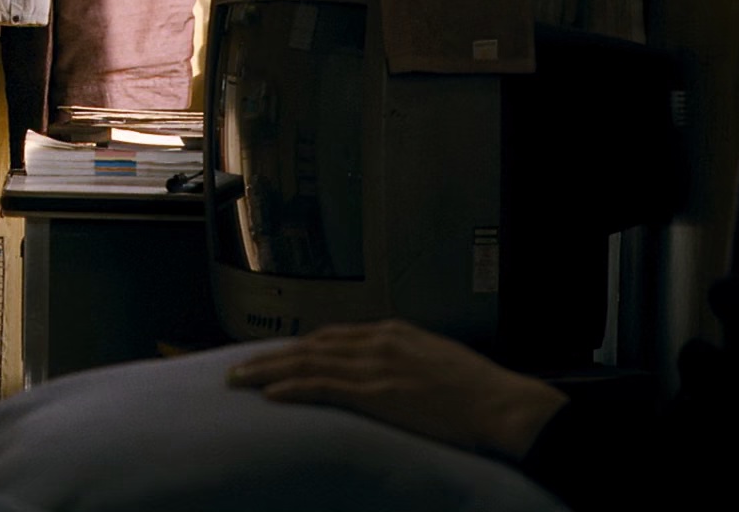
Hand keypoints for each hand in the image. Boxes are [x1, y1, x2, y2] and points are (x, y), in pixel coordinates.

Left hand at [225, 320, 567, 459]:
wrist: (502, 405)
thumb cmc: (478, 392)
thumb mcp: (437, 360)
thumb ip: (407, 360)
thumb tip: (390, 371)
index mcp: (393, 333)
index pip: (332, 335)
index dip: (297, 347)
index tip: (273, 356)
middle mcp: (379, 342)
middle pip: (310, 346)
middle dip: (270, 357)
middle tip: (237, 369)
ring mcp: (376, 366)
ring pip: (308, 363)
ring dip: (268, 372)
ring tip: (238, 381)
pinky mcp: (377, 392)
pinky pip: (324, 388)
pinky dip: (293, 389)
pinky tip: (270, 395)